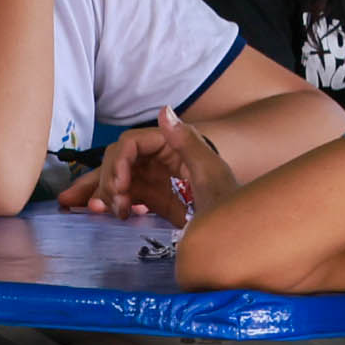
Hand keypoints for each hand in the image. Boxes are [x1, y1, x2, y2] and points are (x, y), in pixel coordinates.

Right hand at [65, 122, 223, 221]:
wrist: (239, 234)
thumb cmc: (230, 201)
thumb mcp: (210, 172)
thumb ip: (188, 142)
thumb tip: (163, 110)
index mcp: (172, 145)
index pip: (131, 144)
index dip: (118, 163)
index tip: (119, 187)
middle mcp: (160, 158)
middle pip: (119, 161)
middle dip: (109, 181)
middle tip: (113, 206)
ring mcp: (157, 178)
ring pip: (118, 178)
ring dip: (106, 193)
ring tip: (109, 212)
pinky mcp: (156, 197)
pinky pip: (128, 195)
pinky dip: (116, 202)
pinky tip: (116, 214)